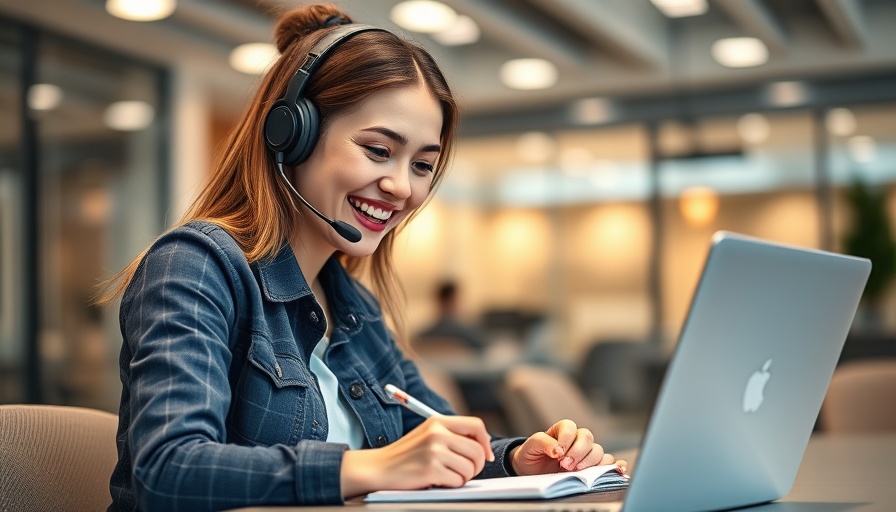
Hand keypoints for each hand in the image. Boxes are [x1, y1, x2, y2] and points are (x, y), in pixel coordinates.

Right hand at [340, 415, 493, 497]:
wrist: (378, 468)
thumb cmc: (405, 455)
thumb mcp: (427, 435)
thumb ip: (451, 435)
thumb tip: (482, 446)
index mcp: (437, 421)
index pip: (476, 425)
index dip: (486, 442)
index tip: (486, 455)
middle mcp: (437, 433)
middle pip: (477, 450)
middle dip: (477, 465)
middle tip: (467, 472)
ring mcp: (433, 451)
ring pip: (470, 467)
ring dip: (463, 477)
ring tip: (448, 476)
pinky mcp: (430, 469)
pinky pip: (457, 481)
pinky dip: (452, 485)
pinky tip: (438, 481)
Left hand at [510, 419, 625, 475]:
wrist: (532, 470)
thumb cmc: (531, 455)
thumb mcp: (530, 446)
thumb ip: (542, 442)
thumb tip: (558, 450)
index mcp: (562, 430)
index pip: (571, 427)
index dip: (566, 440)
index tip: (557, 454)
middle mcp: (576, 439)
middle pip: (588, 438)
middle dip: (578, 452)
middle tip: (565, 465)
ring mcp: (585, 453)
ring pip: (599, 451)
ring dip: (589, 462)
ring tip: (575, 472)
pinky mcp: (592, 466)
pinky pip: (609, 463)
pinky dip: (614, 466)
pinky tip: (616, 470)